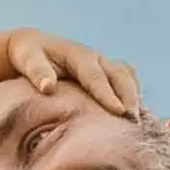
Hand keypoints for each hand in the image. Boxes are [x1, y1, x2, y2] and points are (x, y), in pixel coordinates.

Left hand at [5, 29, 139, 116]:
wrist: (34, 47)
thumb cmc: (29, 56)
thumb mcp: (28, 60)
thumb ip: (38, 72)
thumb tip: (48, 87)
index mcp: (78, 55)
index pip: (95, 75)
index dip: (107, 94)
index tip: (119, 111)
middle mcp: (95, 58)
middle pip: (119, 75)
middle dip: (129, 96)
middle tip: (135, 121)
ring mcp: (103, 65)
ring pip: (126, 77)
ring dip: (135, 97)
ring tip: (140, 122)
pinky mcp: (106, 73)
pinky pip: (126, 81)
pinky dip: (133, 96)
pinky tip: (137, 116)